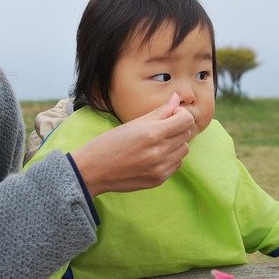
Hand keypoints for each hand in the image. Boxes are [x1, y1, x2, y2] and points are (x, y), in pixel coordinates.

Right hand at [70, 93, 193, 196]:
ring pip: (184, 150)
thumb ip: (159, 112)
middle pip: (187, 134)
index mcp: (152, 134)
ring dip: (176, 143)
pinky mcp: (159, 180)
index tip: (172, 114)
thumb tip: (176, 98)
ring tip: (159, 142)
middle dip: (178, 127)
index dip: (181, 114)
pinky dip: (171, 157)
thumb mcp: (133, 123)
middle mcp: (159, 152)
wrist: (92, 171)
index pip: (186, 120)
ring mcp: (160, 168)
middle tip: (163, 127)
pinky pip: (177, 164)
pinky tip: (155, 155)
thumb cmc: (109, 143)